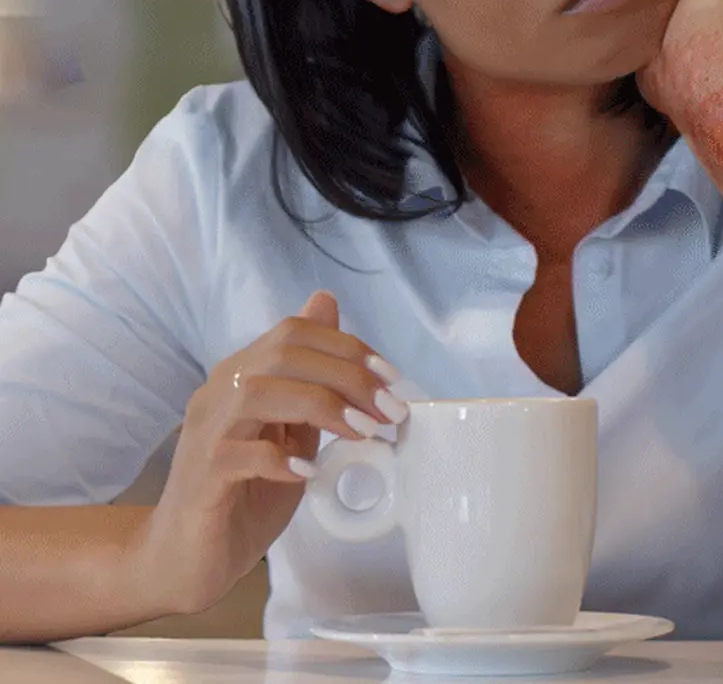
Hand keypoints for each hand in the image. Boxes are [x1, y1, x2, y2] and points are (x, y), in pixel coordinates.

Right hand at [134, 291, 404, 614]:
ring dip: (321, 406)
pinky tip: (309, 473)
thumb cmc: (247, 494)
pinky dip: (279, 457)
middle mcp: (220, 392)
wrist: (187, 560)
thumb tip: (330, 306)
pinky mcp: (201, 474)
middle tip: (388, 409)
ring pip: (258, 391)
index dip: (347, 347)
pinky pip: (236, 451)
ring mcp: (206, 431)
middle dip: (346, 375)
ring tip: (363, 433)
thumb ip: (314, 382)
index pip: (294, 333)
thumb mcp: (294, 431)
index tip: (390, 378)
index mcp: (243, 374)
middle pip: (282, 354)